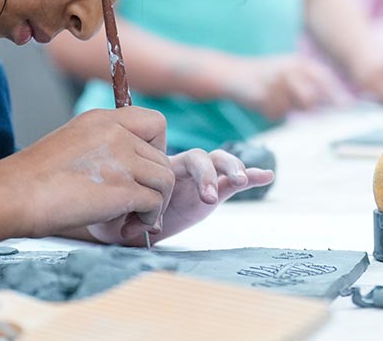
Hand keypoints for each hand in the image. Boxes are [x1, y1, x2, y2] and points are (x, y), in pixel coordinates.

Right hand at [0, 106, 173, 239]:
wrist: (12, 195)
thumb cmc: (33, 180)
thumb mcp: (73, 145)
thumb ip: (104, 149)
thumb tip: (130, 172)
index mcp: (103, 120)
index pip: (156, 122)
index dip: (158, 148)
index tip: (142, 171)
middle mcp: (117, 133)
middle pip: (163, 157)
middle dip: (155, 186)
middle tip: (137, 207)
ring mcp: (122, 159)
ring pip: (165, 180)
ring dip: (156, 205)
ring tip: (133, 219)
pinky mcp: (123, 188)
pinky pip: (155, 203)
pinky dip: (148, 219)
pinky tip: (127, 228)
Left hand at [89, 148, 275, 245]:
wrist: (121, 225)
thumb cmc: (116, 212)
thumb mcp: (117, 208)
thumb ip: (126, 211)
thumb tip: (128, 223)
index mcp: (160, 165)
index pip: (179, 157)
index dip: (187, 173)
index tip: (179, 198)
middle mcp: (182, 169)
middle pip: (202, 157)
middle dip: (209, 173)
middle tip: (209, 194)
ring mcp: (199, 180)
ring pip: (220, 163)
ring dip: (232, 169)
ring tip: (241, 181)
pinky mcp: (212, 195)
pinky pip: (233, 183)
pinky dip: (251, 177)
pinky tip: (266, 175)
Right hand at [221, 54, 347, 119]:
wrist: (234, 73)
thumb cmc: (267, 75)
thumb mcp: (291, 72)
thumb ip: (312, 85)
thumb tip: (337, 103)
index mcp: (299, 62)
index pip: (324, 79)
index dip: (336, 95)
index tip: (348, 107)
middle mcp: (290, 70)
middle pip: (311, 99)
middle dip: (307, 108)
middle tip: (293, 105)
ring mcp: (276, 82)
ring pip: (293, 108)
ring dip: (287, 108)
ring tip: (274, 98)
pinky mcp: (263, 96)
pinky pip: (277, 114)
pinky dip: (272, 112)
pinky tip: (263, 101)